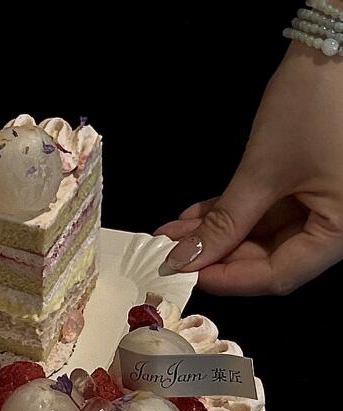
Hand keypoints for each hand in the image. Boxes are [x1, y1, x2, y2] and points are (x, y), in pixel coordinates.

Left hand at [156, 42, 342, 294]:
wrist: (339, 41)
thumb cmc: (314, 106)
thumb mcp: (264, 171)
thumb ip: (225, 222)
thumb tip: (184, 260)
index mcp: (340, 232)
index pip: (278, 276)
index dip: (228, 278)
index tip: (186, 272)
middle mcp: (335, 227)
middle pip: (269, 259)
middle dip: (216, 254)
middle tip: (173, 252)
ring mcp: (323, 206)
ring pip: (262, 235)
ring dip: (217, 233)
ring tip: (174, 233)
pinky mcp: (309, 187)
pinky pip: (266, 211)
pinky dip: (233, 213)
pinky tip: (195, 216)